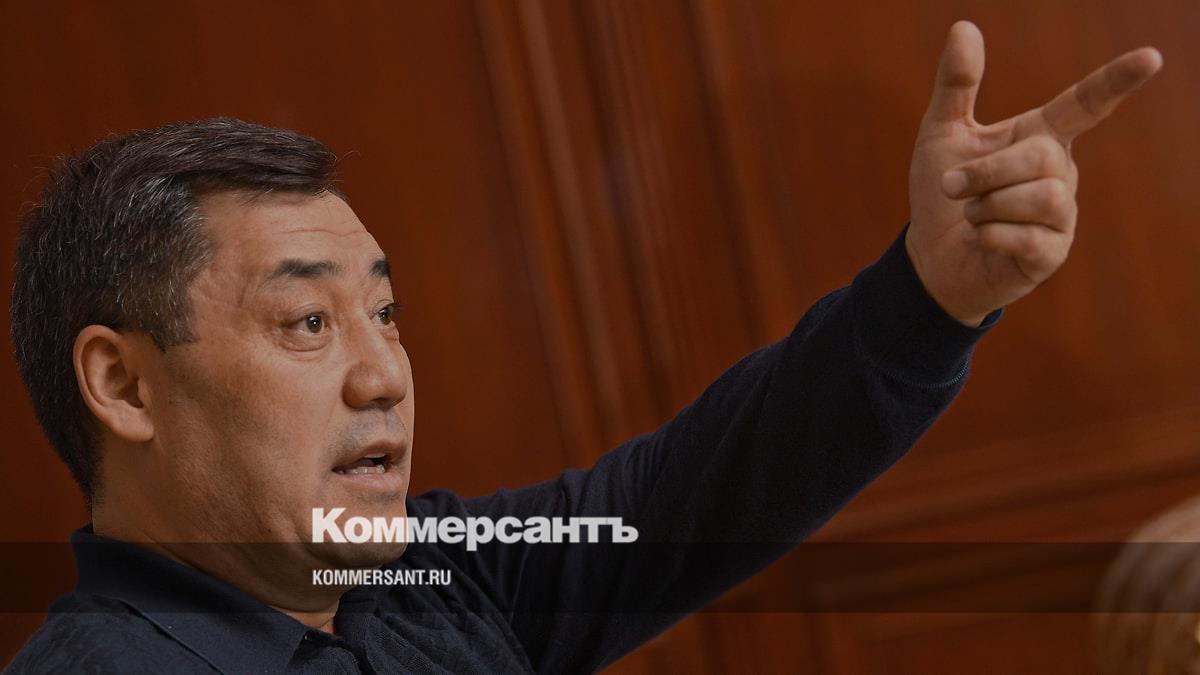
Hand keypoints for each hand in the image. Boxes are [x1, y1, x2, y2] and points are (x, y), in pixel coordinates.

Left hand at [905, 21, 1161, 325]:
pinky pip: (1026, 237)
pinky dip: (989, 236)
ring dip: (986, 206)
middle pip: (1041, 156)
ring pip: (1039, 196)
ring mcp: (1062, 215)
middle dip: (985, 171)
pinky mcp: (1052, 253)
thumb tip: (964, 27)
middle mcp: (1061, 172)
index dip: (1117, 82)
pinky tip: (981, 240)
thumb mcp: (942, 134)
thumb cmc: (943, 196)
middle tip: (953, 186)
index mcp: (1041, 136)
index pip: (1086, 104)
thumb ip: (956, 85)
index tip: (1151, 57)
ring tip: (972, 217)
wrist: (932, 258)